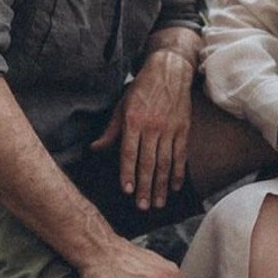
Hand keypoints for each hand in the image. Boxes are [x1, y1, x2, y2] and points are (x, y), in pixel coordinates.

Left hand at [90, 50, 193, 210]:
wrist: (170, 70)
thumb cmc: (142, 88)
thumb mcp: (122, 105)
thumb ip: (111, 130)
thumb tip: (95, 149)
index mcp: (134, 120)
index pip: (129, 152)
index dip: (128, 172)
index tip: (127, 190)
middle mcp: (152, 126)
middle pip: (148, 162)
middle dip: (145, 186)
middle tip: (143, 206)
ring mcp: (170, 129)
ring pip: (165, 162)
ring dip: (161, 185)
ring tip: (158, 203)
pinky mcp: (183, 129)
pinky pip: (181, 155)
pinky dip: (178, 173)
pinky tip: (174, 187)